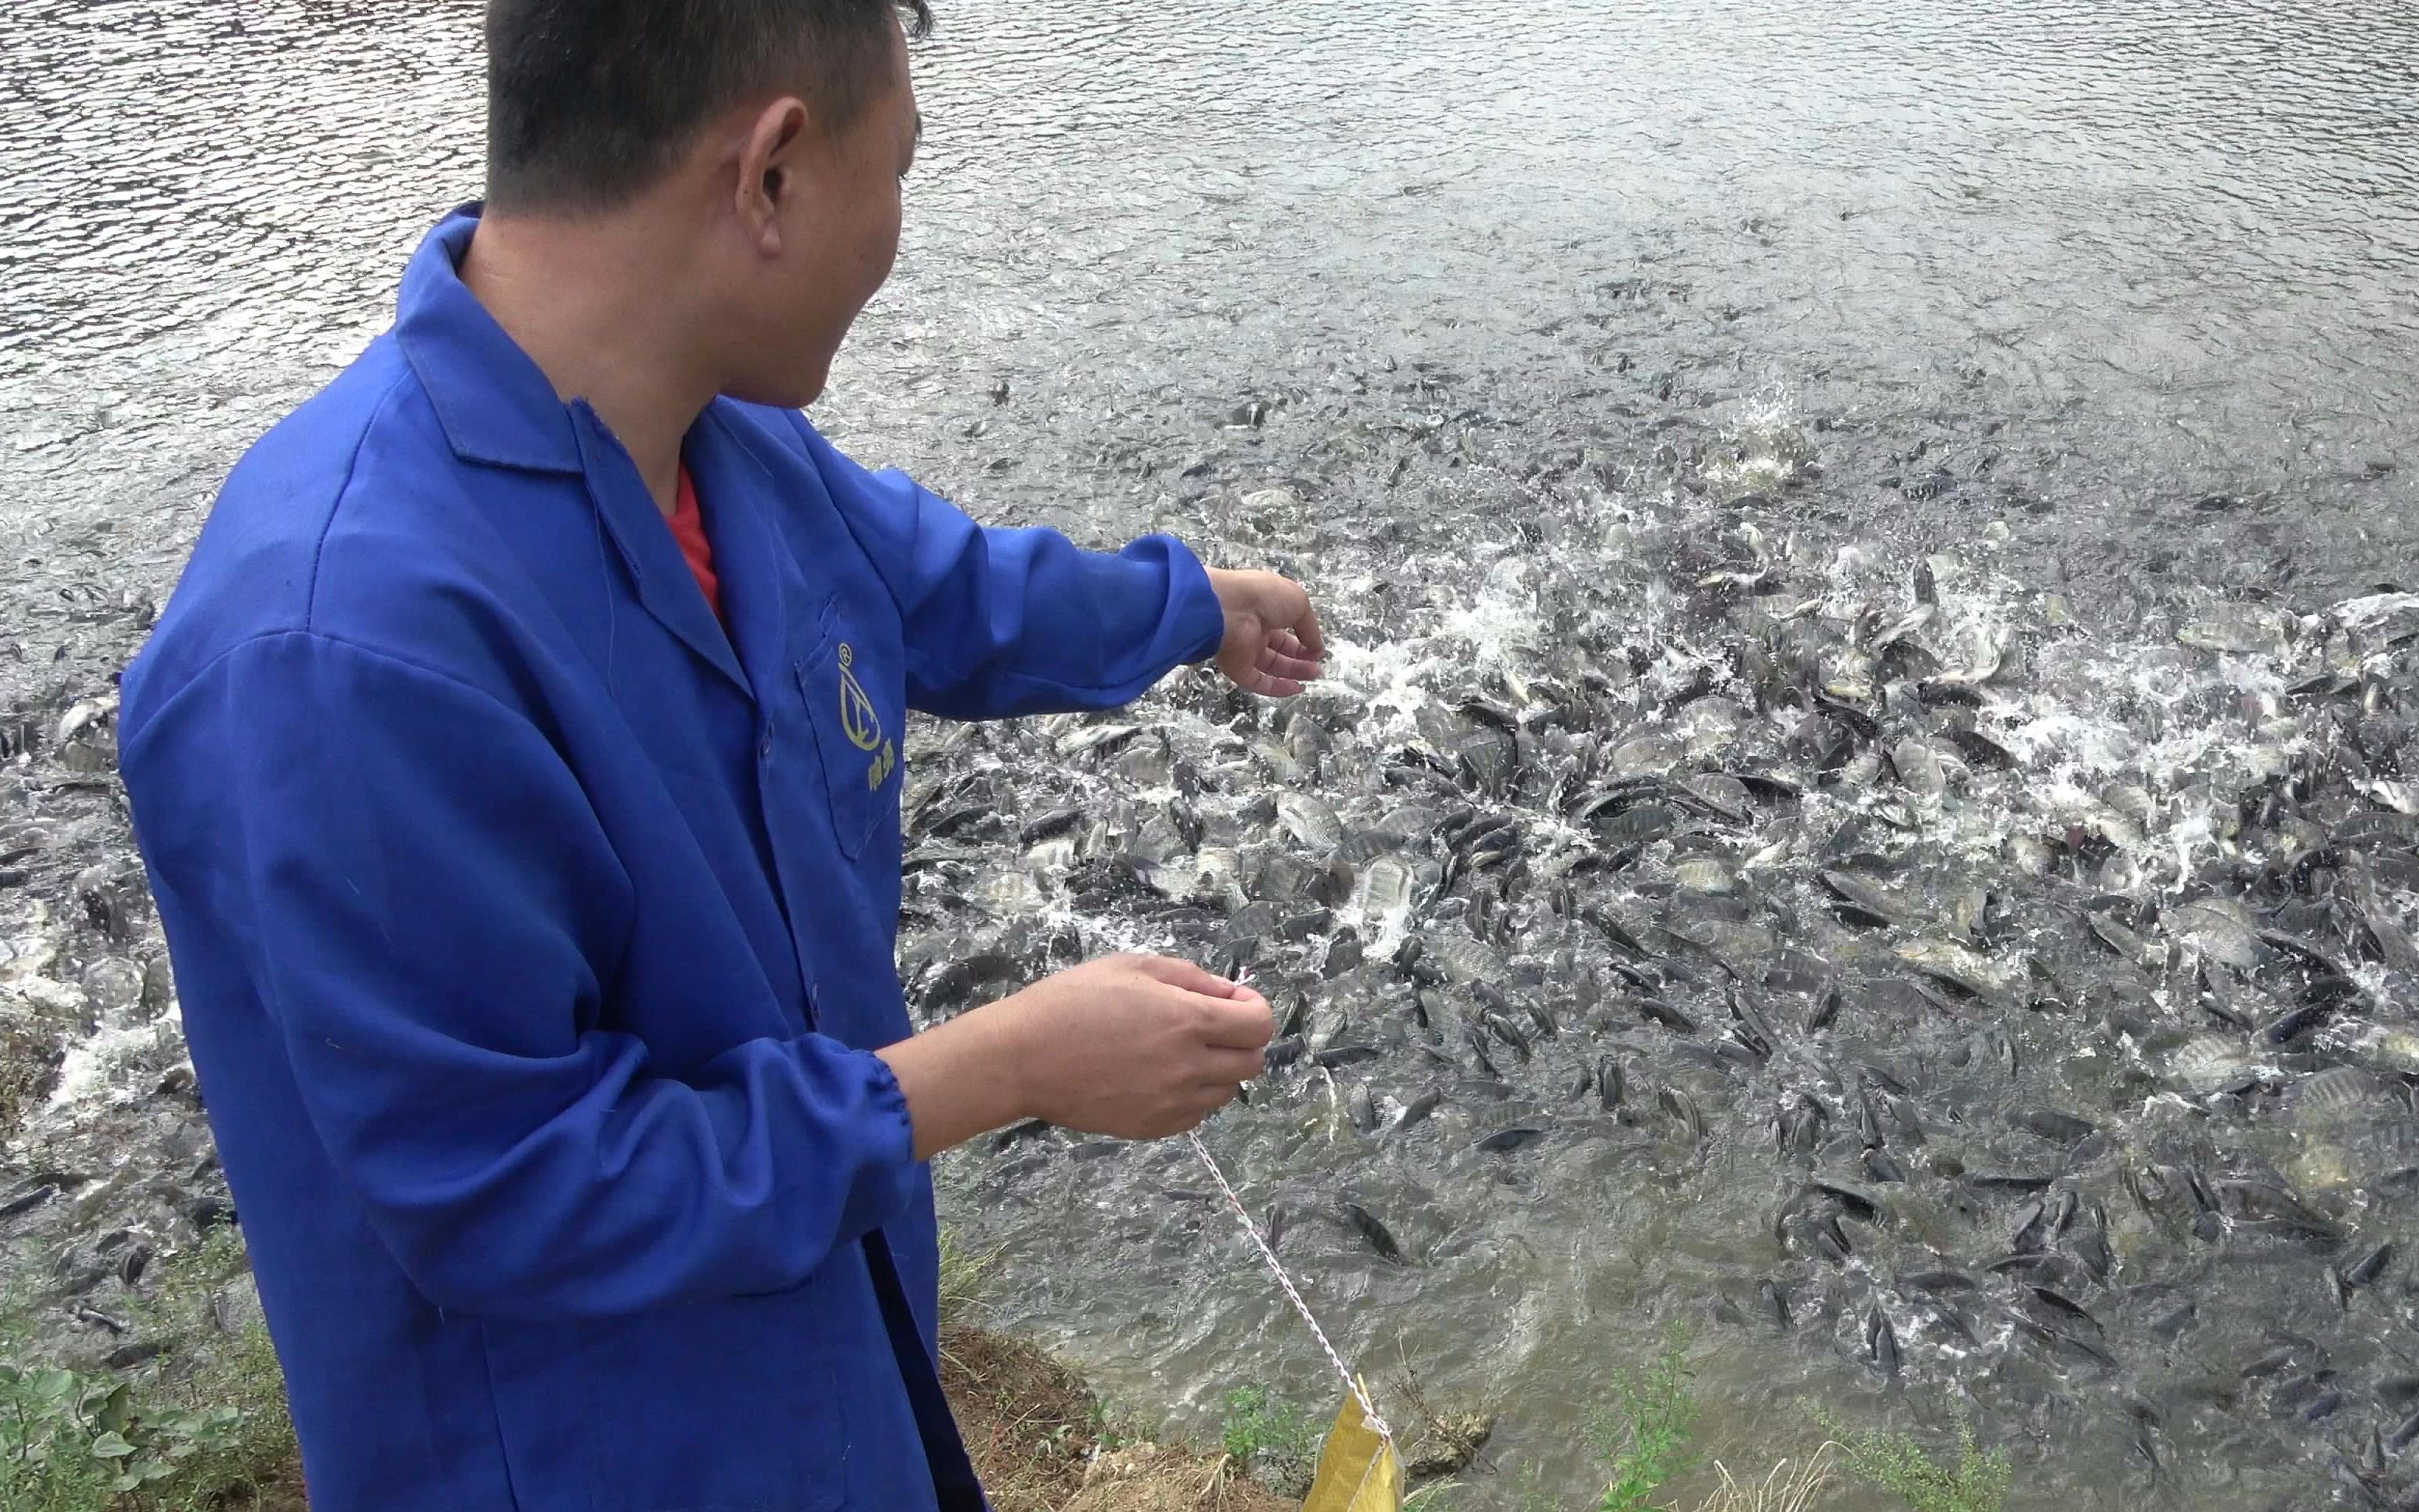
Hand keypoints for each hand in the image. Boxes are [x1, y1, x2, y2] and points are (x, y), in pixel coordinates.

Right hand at [995, 955, 1273, 1139]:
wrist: (1023, 1058)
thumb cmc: (1071, 1001)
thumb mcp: (1132, 967)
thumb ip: (1189, 977)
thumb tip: (1227, 993)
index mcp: (1188, 1020)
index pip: (1260, 1025)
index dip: (1254, 1009)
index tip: (1234, 1002)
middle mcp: (1189, 1066)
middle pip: (1252, 1063)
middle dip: (1241, 1040)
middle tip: (1210, 1026)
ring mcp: (1172, 1103)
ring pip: (1227, 1092)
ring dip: (1217, 1070)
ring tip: (1179, 1051)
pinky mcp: (1153, 1127)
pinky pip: (1196, 1116)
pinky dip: (1191, 1097)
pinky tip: (1160, 1077)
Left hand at [1206, 568, 1323, 696]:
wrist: (1227, 608)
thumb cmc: (1262, 597)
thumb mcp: (1298, 602)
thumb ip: (1310, 627)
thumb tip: (1318, 647)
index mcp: (1265, 610)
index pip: (1286, 629)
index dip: (1304, 640)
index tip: (1318, 649)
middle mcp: (1254, 630)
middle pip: (1280, 650)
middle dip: (1301, 658)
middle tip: (1317, 666)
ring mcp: (1244, 650)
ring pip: (1271, 667)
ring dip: (1293, 672)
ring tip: (1314, 675)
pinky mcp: (1236, 668)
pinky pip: (1258, 682)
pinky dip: (1277, 688)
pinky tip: (1296, 689)